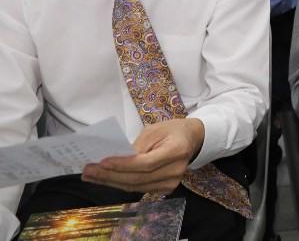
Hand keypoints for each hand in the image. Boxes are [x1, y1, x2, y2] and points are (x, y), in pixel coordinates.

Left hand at [81, 118, 204, 193]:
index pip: (146, 163)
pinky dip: (120, 184)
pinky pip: (138, 188)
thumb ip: (136, 145)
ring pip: (135, 186)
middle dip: (109, 175)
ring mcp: (172, 182)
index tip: (102, 162)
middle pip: (138, 178)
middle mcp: (176, 170)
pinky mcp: (165, 189)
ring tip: (90, 175)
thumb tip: (113, 159)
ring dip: (110, 182)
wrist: (190, 139)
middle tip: (88, 170)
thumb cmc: (171, 130)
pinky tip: (105, 179)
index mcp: (177, 150)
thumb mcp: (154, 129)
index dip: (123, 165)